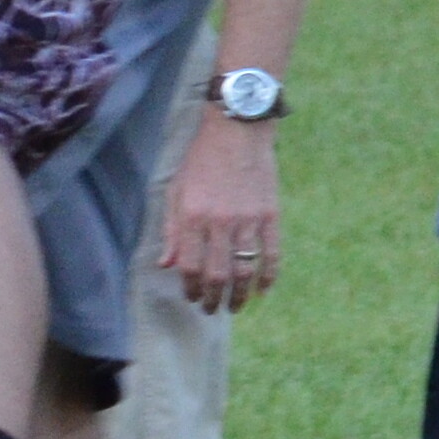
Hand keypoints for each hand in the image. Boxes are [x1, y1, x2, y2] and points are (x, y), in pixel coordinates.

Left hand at [160, 113, 281, 312]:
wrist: (238, 128)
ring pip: (244, 270)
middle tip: (211, 309)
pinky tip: (263, 289)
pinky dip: (269, 275)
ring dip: (239, 295)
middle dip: (212, 299)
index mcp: (193, 216)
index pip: (190, 267)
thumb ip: (172, 230)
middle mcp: (220, 222)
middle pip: (217, 275)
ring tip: (234, 306)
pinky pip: (272, 253)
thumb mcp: (177, 190)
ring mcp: (248, 219)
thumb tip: (167, 265)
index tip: (191, 297)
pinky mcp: (270, 214)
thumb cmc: (202, 158)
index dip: (190, 288)